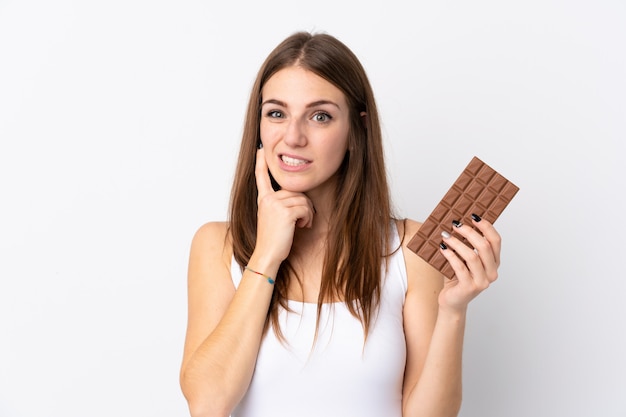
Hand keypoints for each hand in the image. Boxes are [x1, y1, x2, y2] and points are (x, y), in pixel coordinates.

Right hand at [254, 148, 314, 262]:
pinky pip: (305, 208)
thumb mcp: (272, 217)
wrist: (267, 254)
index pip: (261, 177)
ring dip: (307, 213)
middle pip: (295, 191)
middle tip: (302, 219)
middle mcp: (267, 199)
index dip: (261, 163)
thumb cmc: (273, 239)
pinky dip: (308, 218)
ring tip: (301, 224)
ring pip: (303, 199)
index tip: (261, 150)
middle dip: (304, 204)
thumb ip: (279, 204)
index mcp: (263, 199)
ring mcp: (275, 205)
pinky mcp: (285, 213)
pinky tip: (302, 227)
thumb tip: (297, 196)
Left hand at [437, 217, 500, 311]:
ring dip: (457, 243)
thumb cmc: (457, 278)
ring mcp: (482, 282)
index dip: (486, 226)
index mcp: (494, 263)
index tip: (473, 216)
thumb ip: (466, 245)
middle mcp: (492, 272)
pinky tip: (442, 248)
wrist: (452, 302)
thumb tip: (458, 223)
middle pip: (484, 246)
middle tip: (455, 224)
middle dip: (469, 232)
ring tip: (445, 235)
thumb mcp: (464, 260)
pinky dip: (450, 255)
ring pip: (472, 256)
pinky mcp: (469, 288)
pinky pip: (460, 267)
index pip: (496, 241)